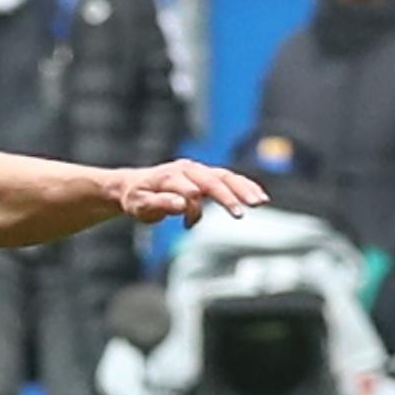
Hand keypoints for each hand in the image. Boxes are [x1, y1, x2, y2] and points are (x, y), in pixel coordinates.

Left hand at [108, 159, 266, 226]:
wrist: (133, 185)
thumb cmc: (137, 199)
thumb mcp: (141, 206)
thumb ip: (160, 204)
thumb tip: (182, 205)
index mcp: (170, 176)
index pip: (189, 190)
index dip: (192, 209)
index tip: (187, 225)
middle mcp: (186, 169)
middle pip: (213, 180)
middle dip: (229, 196)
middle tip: (242, 213)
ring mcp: (198, 170)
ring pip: (226, 176)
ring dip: (244, 189)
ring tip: (261, 202)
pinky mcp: (205, 175)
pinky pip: (229, 178)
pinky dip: (245, 186)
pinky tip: (260, 197)